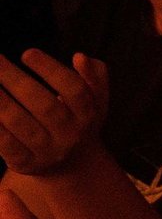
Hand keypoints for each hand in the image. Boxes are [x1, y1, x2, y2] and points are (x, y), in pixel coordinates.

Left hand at [0, 52, 108, 177]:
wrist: (72, 165)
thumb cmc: (77, 120)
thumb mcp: (95, 99)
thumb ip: (93, 75)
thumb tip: (80, 57)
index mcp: (88, 114)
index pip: (73, 89)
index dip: (51, 70)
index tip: (27, 53)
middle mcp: (71, 134)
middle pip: (44, 105)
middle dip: (16, 79)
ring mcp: (47, 151)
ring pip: (20, 123)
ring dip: (0, 101)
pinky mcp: (25, 163)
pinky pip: (6, 144)